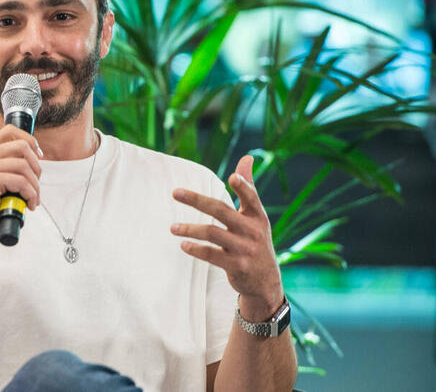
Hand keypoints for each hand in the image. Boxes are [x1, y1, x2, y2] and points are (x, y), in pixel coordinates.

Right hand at [0, 125, 42, 247]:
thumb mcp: (0, 178)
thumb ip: (11, 163)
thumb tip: (37, 153)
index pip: (10, 131)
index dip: (30, 140)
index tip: (39, 156)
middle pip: (22, 146)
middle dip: (36, 167)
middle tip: (35, 184)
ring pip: (24, 166)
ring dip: (35, 185)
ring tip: (32, 198)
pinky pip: (21, 181)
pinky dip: (30, 194)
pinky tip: (29, 204)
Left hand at [171, 155, 284, 320]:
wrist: (266, 281)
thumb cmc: (255, 240)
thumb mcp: (256, 216)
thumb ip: (248, 187)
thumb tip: (246, 157)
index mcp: (257, 216)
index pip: (251, 198)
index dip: (243, 187)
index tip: (232, 177)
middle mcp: (253, 230)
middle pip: (221, 211)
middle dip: (196, 200)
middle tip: (175, 192)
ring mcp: (245, 249)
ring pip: (213, 233)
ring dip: (190, 229)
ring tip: (172, 227)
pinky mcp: (237, 266)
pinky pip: (212, 255)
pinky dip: (196, 249)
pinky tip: (183, 245)